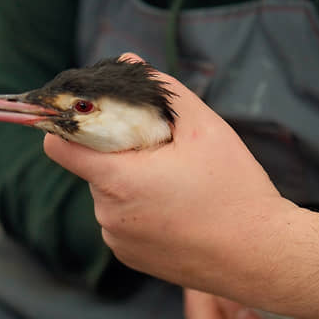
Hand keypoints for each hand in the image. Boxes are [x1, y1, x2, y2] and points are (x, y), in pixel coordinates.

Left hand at [43, 53, 297, 300]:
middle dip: (119, 153)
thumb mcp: (203, 128)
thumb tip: (129, 62)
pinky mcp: (129, 256)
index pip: (58, 146)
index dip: (67, 126)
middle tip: (162, 152)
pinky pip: (122, 221)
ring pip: (108, 194)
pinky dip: (139, 210)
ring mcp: (117, 239)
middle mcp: (107, 213)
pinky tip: (178, 210)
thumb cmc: (234, 190)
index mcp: (117, 180)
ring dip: (130, 182)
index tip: (89, 117)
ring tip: (178, 184)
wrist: (260, 256)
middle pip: (92, 167)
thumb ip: (161, 90)